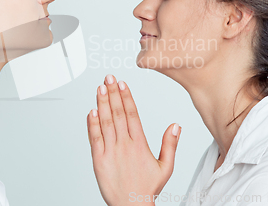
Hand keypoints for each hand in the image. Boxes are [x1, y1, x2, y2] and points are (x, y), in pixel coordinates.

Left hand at [87, 74, 180, 205]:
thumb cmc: (147, 188)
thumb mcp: (166, 167)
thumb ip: (170, 145)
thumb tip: (176, 125)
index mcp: (140, 145)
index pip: (132, 114)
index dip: (126, 97)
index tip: (123, 84)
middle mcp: (125, 145)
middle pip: (118, 113)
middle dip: (113, 93)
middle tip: (109, 78)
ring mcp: (110, 152)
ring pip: (105, 122)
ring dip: (102, 103)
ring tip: (100, 88)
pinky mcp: (99, 160)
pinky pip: (95, 138)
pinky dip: (92, 124)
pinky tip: (92, 111)